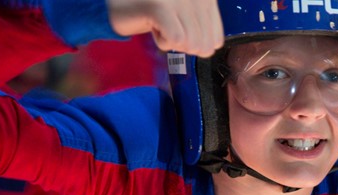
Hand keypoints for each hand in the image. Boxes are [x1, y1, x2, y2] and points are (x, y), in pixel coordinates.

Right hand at [106, 0, 223, 56]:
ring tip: (161, 25)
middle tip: (168, 29)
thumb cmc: (157, 12)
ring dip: (171, 42)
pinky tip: (154, 27)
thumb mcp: (189, 18)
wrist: (122, 4)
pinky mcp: (159, 5)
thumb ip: (206, 30)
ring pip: (189, 43)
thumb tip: (211, 47)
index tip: (180, 34)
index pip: (216, 38)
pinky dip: (163, 41)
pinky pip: (175, 39)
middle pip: (203, 44)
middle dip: (182, 45)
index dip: (197, 46)